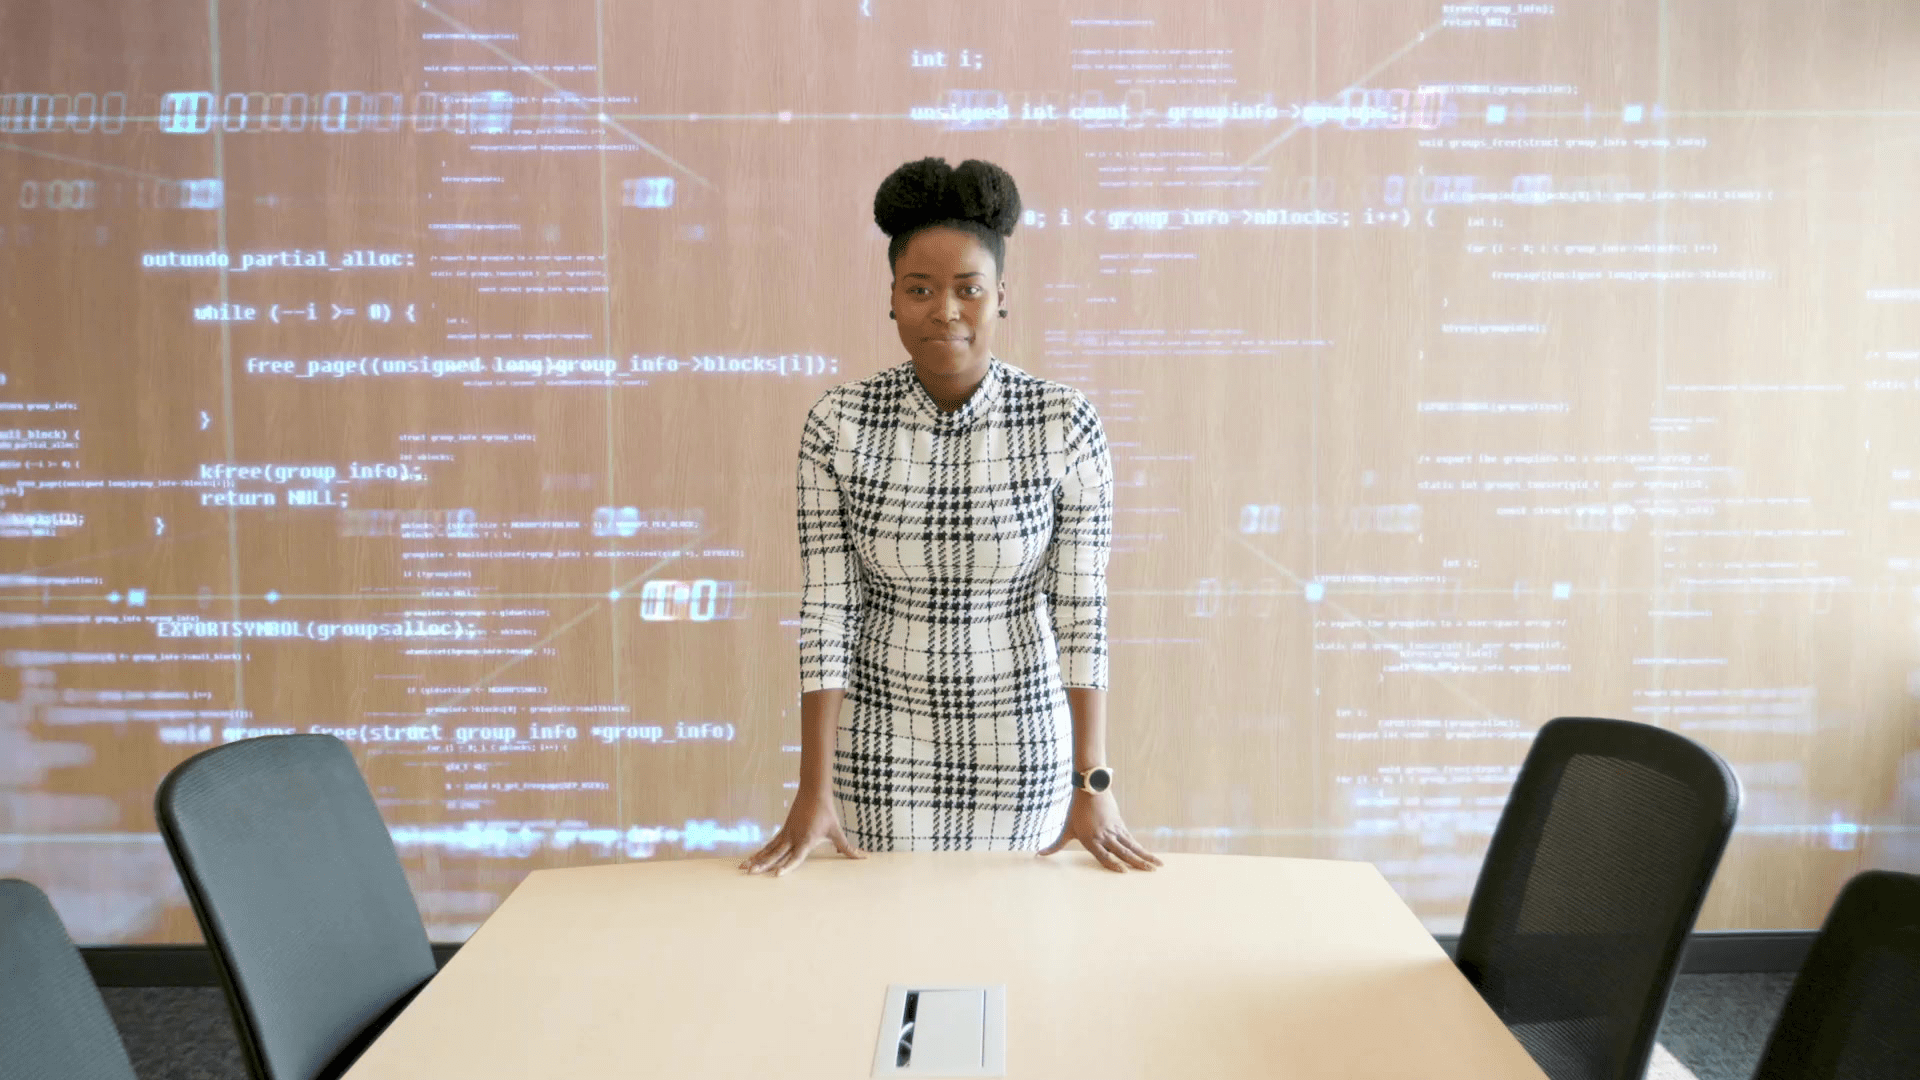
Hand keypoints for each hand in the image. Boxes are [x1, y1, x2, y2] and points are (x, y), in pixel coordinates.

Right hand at [740, 790, 865, 875]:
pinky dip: (760, 852)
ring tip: (744, 868)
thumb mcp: (837, 832)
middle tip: (750, 873)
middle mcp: (793, 838)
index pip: (795, 857)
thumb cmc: (826, 813)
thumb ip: (848, 848)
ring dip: (757, 859)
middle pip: (776, 854)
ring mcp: (786, 834)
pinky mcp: (783, 830)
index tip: (776, 875)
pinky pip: (770, 844)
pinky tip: (751, 858)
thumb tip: (864, 858)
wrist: (814, 792)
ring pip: (769, 849)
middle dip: (762, 864)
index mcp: (806, 840)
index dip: (787, 866)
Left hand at [1038, 790, 1163, 871]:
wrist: (1090, 788)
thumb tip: (1039, 855)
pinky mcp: (1120, 825)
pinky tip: (1149, 855)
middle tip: (1150, 872)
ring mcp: (1115, 830)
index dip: (1114, 865)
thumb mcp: (1066, 829)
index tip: (1125, 873)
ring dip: (1145, 856)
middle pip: (1123, 852)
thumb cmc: (1076, 811)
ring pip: (1132, 846)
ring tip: (1157, 865)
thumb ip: (1055, 845)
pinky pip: (1132, 839)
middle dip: (1137, 863)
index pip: (1105, 856)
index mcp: (1091, 840)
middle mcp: (1105, 836)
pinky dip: (1141, 848)